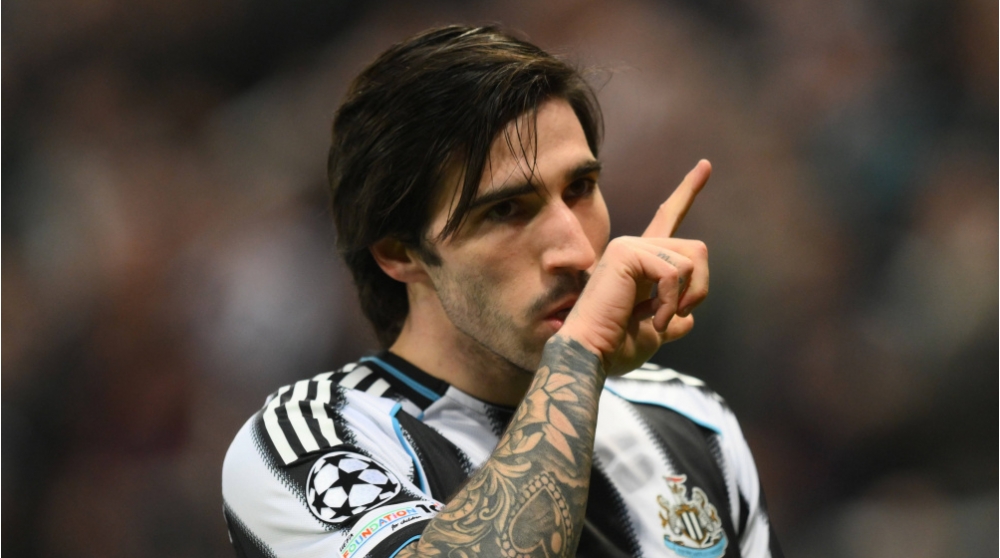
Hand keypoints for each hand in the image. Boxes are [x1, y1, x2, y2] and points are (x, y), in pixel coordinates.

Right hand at [559, 160, 710, 374]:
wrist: (591, 355)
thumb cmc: (614, 347)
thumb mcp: (653, 334)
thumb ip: (671, 321)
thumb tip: (688, 321)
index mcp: (639, 262)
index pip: (668, 220)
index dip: (687, 192)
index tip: (704, 166)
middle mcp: (633, 247)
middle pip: (697, 250)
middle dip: (698, 289)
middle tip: (675, 316)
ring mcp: (629, 247)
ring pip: (690, 260)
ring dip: (684, 299)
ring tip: (658, 320)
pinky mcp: (627, 253)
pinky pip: (674, 271)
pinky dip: (671, 302)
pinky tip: (652, 317)